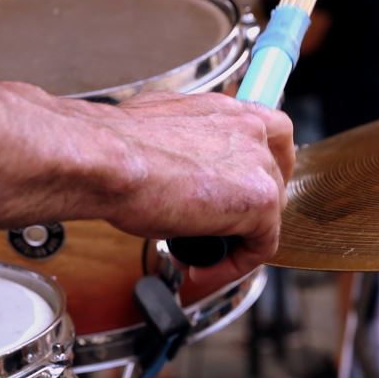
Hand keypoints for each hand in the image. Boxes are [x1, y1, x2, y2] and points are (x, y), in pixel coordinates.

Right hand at [100, 91, 294, 282]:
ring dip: (236, 238)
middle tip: (214, 228)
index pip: (272, 133)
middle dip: (246, 208)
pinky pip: (262, 244)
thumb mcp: (161, 129)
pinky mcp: (260, 201)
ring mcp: (260, 165)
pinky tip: (201, 267)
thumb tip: (181, 159)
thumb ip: (189, 141)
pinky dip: (235, 263)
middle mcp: (251, 131)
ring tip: (195, 252)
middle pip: (273, 178)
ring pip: (268, 213)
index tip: (242, 188)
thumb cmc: (114, 146)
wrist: (104, 161)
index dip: (264, 165)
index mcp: (229, 110)